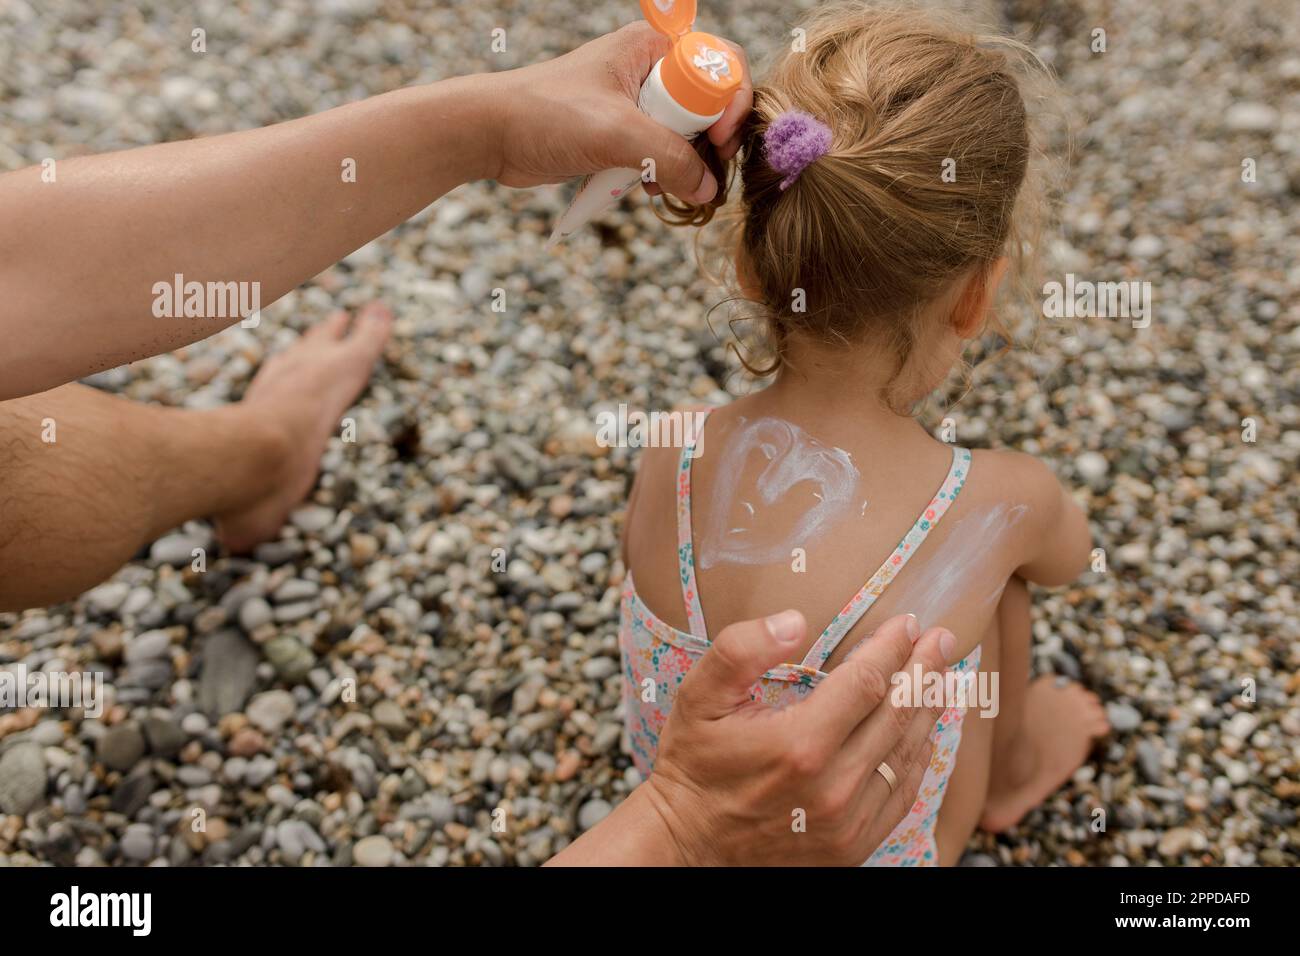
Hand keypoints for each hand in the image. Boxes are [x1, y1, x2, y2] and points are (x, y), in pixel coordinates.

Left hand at [479, 22, 751, 202]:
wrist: (491, 134)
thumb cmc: (546, 115)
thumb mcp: (617, 134)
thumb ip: (670, 159)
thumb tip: (708, 189)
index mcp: (653, 48)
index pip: (720, 65)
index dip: (730, 105)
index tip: (719, 143)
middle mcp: (649, 71)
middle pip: (708, 106)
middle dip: (708, 143)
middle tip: (702, 173)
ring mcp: (636, 104)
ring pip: (686, 136)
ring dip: (683, 165)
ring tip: (666, 185)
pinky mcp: (621, 135)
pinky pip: (660, 155)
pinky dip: (659, 175)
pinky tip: (644, 190)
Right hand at [642, 611, 949, 865]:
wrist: (688, 844)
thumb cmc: (693, 765)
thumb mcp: (698, 697)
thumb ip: (741, 651)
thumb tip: (795, 620)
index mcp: (800, 743)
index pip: (867, 682)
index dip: (891, 648)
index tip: (907, 623)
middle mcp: (834, 785)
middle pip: (897, 715)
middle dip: (924, 670)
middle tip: (943, 640)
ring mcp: (848, 821)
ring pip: (906, 755)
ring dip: (928, 711)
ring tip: (942, 678)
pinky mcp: (853, 845)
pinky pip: (901, 795)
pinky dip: (918, 759)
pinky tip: (923, 734)